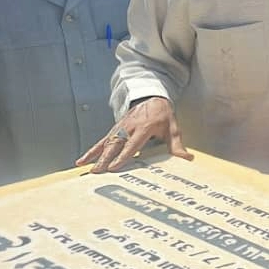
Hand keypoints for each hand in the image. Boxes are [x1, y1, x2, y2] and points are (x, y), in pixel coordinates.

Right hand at [77, 97, 192, 172]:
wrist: (152, 97)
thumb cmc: (162, 115)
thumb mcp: (173, 128)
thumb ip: (177, 145)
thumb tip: (187, 158)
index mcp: (144, 127)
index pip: (132, 144)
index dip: (123, 156)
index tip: (115, 167)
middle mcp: (129, 127)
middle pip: (115, 144)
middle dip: (105, 158)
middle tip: (97, 171)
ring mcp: (119, 128)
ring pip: (106, 143)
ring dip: (95, 156)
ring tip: (86, 168)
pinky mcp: (114, 129)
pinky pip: (101, 141)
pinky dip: (92, 151)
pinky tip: (81, 160)